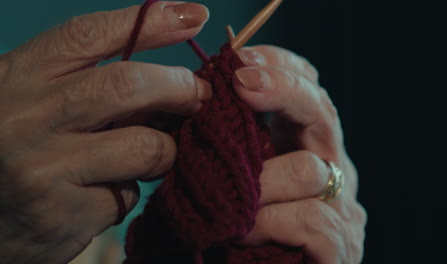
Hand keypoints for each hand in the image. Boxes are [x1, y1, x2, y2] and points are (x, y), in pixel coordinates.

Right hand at [0, 2, 210, 263]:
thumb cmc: (10, 150)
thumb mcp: (30, 101)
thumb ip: (83, 84)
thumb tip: (166, 78)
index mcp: (15, 78)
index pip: (89, 36)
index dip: (150, 23)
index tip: (194, 16)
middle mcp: (24, 118)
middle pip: (128, 86)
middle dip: (180, 87)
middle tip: (199, 94)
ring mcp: (41, 169)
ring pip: (144, 147)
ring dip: (163, 150)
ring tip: (152, 155)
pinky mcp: (60, 216)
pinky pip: (127, 196)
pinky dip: (130, 191)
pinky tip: (105, 194)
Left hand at [232, 46, 366, 262]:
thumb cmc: (241, 230)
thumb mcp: (237, 176)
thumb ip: (232, 146)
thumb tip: (201, 103)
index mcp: (305, 146)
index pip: (308, 89)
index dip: (280, 65)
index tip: (239, 58)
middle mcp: (332, 169)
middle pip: (323, 111)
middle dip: (282, 89)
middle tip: (242, 82)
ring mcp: (342, 208)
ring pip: (308, 171)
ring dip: (257, 184)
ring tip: (224, 203)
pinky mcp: (341, 247)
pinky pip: (309, 219)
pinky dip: (267, 223)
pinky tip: (240, 234)